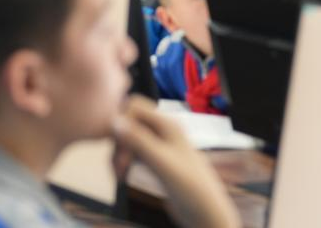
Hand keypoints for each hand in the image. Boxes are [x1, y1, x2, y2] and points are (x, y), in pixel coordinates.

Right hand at [112, 96, 238, 227]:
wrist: (206, 214)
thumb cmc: (191, 188)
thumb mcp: (163, 163)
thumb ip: (139, 140)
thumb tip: (113, 120)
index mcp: (167, 125)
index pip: (135, 105)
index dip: (121, 118)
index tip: (115, 141)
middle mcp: (162, 132)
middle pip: (129, 123)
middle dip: (118, 140)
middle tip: (118, 164)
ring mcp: (158, 147)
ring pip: (128, 139)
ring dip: (119, 154)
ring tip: (119, 174)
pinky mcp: (155, 161)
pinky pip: (132, 153)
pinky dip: (124, 162)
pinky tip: (122, 175)